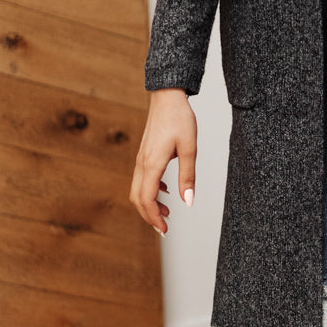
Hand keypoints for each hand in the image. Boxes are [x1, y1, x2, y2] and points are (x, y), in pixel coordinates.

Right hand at [130, 89, 196, 234]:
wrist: (167, 96)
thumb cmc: (179, 118)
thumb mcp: (189, 149)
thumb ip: (188, 177)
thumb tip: (188, 201)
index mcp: (152, 164)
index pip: (146, 199)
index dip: (154, 217)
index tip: (165, 229)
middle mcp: (142, 163)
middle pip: (137, 198)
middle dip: (149, 216)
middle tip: (164, 227)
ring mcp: (141, 158)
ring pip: (137, 189)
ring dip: (149, 203)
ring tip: (167, 211)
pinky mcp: (144, 154)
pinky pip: (142, 178)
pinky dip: (151, 190)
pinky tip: (166, 190)